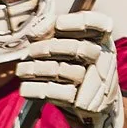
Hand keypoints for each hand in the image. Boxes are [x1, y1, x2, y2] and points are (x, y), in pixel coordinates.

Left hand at [16, 12, 124, 127]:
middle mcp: (105, 58)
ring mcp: (98, 82)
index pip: (99, 24)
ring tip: (22, 70)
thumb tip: (35, 30)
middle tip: (31, 52)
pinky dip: (35, 89)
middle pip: (78, 49)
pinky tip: (25, 87)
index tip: (59, 24)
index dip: (77, 23)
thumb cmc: (77, 66)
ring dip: (36, 70)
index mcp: (103, 39)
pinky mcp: (85, 103)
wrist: (94, 104)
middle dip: (49, 49)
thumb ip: (51, 31)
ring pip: (62, 71)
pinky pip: (55, 92)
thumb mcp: (69, 43)